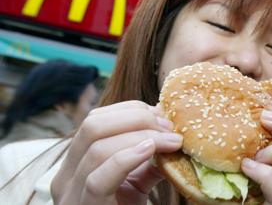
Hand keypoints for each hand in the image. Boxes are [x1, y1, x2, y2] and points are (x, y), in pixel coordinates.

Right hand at [51, 100, 182, 204]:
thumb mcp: (137, 184)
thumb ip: (149, 160)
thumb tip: (172, 134)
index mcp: (75, 164)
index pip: (96, 119)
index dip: (131, 110)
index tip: (162, 115)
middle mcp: (65, 176)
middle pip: (93, 125)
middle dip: (136, 118)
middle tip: (168, 127)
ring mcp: (70, 194)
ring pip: (97, 146)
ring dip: (141, 136)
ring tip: (170, 140)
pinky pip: (99, 178)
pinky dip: (127, 158)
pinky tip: (151, 151)